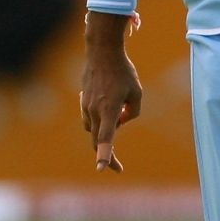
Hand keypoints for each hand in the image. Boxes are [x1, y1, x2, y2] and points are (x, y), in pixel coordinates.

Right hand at [79, 12, 143, 171]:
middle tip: (118, 169)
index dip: (104, 155)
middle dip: (107, 156)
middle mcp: (94, 110)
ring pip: (93, 129)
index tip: (102, 169)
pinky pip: (90, 118)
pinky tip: (109, 105)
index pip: (106, 138)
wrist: (101, 51)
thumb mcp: (136, 93)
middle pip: (98, 141)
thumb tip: (121, 122)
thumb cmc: (123, 71)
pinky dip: (99, 120)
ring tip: (120, 114)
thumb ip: (132, 112)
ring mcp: (86, 106)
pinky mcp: (82, 101)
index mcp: (109, 110)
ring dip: (104, 133)